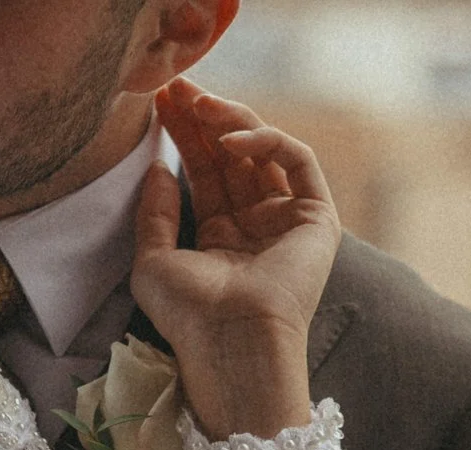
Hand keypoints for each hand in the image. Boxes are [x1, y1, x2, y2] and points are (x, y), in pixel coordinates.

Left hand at [131, 78, 340, 438]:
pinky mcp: (317, 218)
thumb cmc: (190, 317)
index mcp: (222, 239)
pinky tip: (230, 137)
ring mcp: (288, 221)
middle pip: (232, 157)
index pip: (205, 173)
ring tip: (196, 100)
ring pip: (263, 151)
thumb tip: (158, 167)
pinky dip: (267, 140)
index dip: (183, 137)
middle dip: (203, 118)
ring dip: (229, 119)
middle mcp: (257, 227)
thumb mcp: (153, 260)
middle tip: (175, 85)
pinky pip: (298, 160)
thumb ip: (155, 212)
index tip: (159, 104)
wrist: (232, 343)